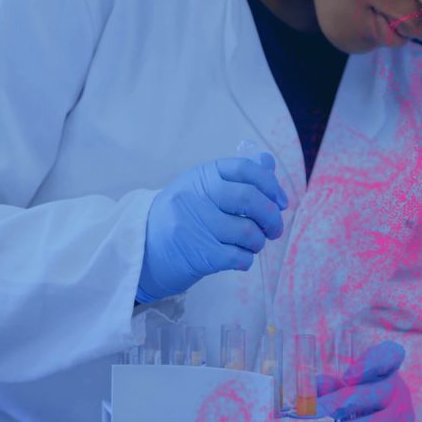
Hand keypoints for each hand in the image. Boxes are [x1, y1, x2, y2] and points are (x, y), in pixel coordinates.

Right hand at [137, 155, 287, 301]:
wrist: (141, 249)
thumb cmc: (180, 217)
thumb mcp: (202, 189)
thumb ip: (236, 177)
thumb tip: (268, 163)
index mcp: (202, 176)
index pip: (246, 169)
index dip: (271, 185)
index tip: (281, 201)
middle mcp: (196, 196)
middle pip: (251, 199)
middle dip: (272, 217)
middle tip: (274, 229)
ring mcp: (195, 225)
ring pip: (248, 232)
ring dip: (258, 242)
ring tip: (252, 244)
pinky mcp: (197, 254)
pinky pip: (238, 257)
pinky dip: (246, 259)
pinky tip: (240, 258)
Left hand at [316, 341, 414, 421]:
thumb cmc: (352, 406)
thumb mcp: (339, 391)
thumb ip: (327, 387)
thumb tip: (318, 385)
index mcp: (386, 369)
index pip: (389, 355)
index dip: (370, 363)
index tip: (347, 377)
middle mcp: (398, 391)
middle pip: (368, 395)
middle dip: (333, 408)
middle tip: (309, 418)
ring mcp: (404, 420)